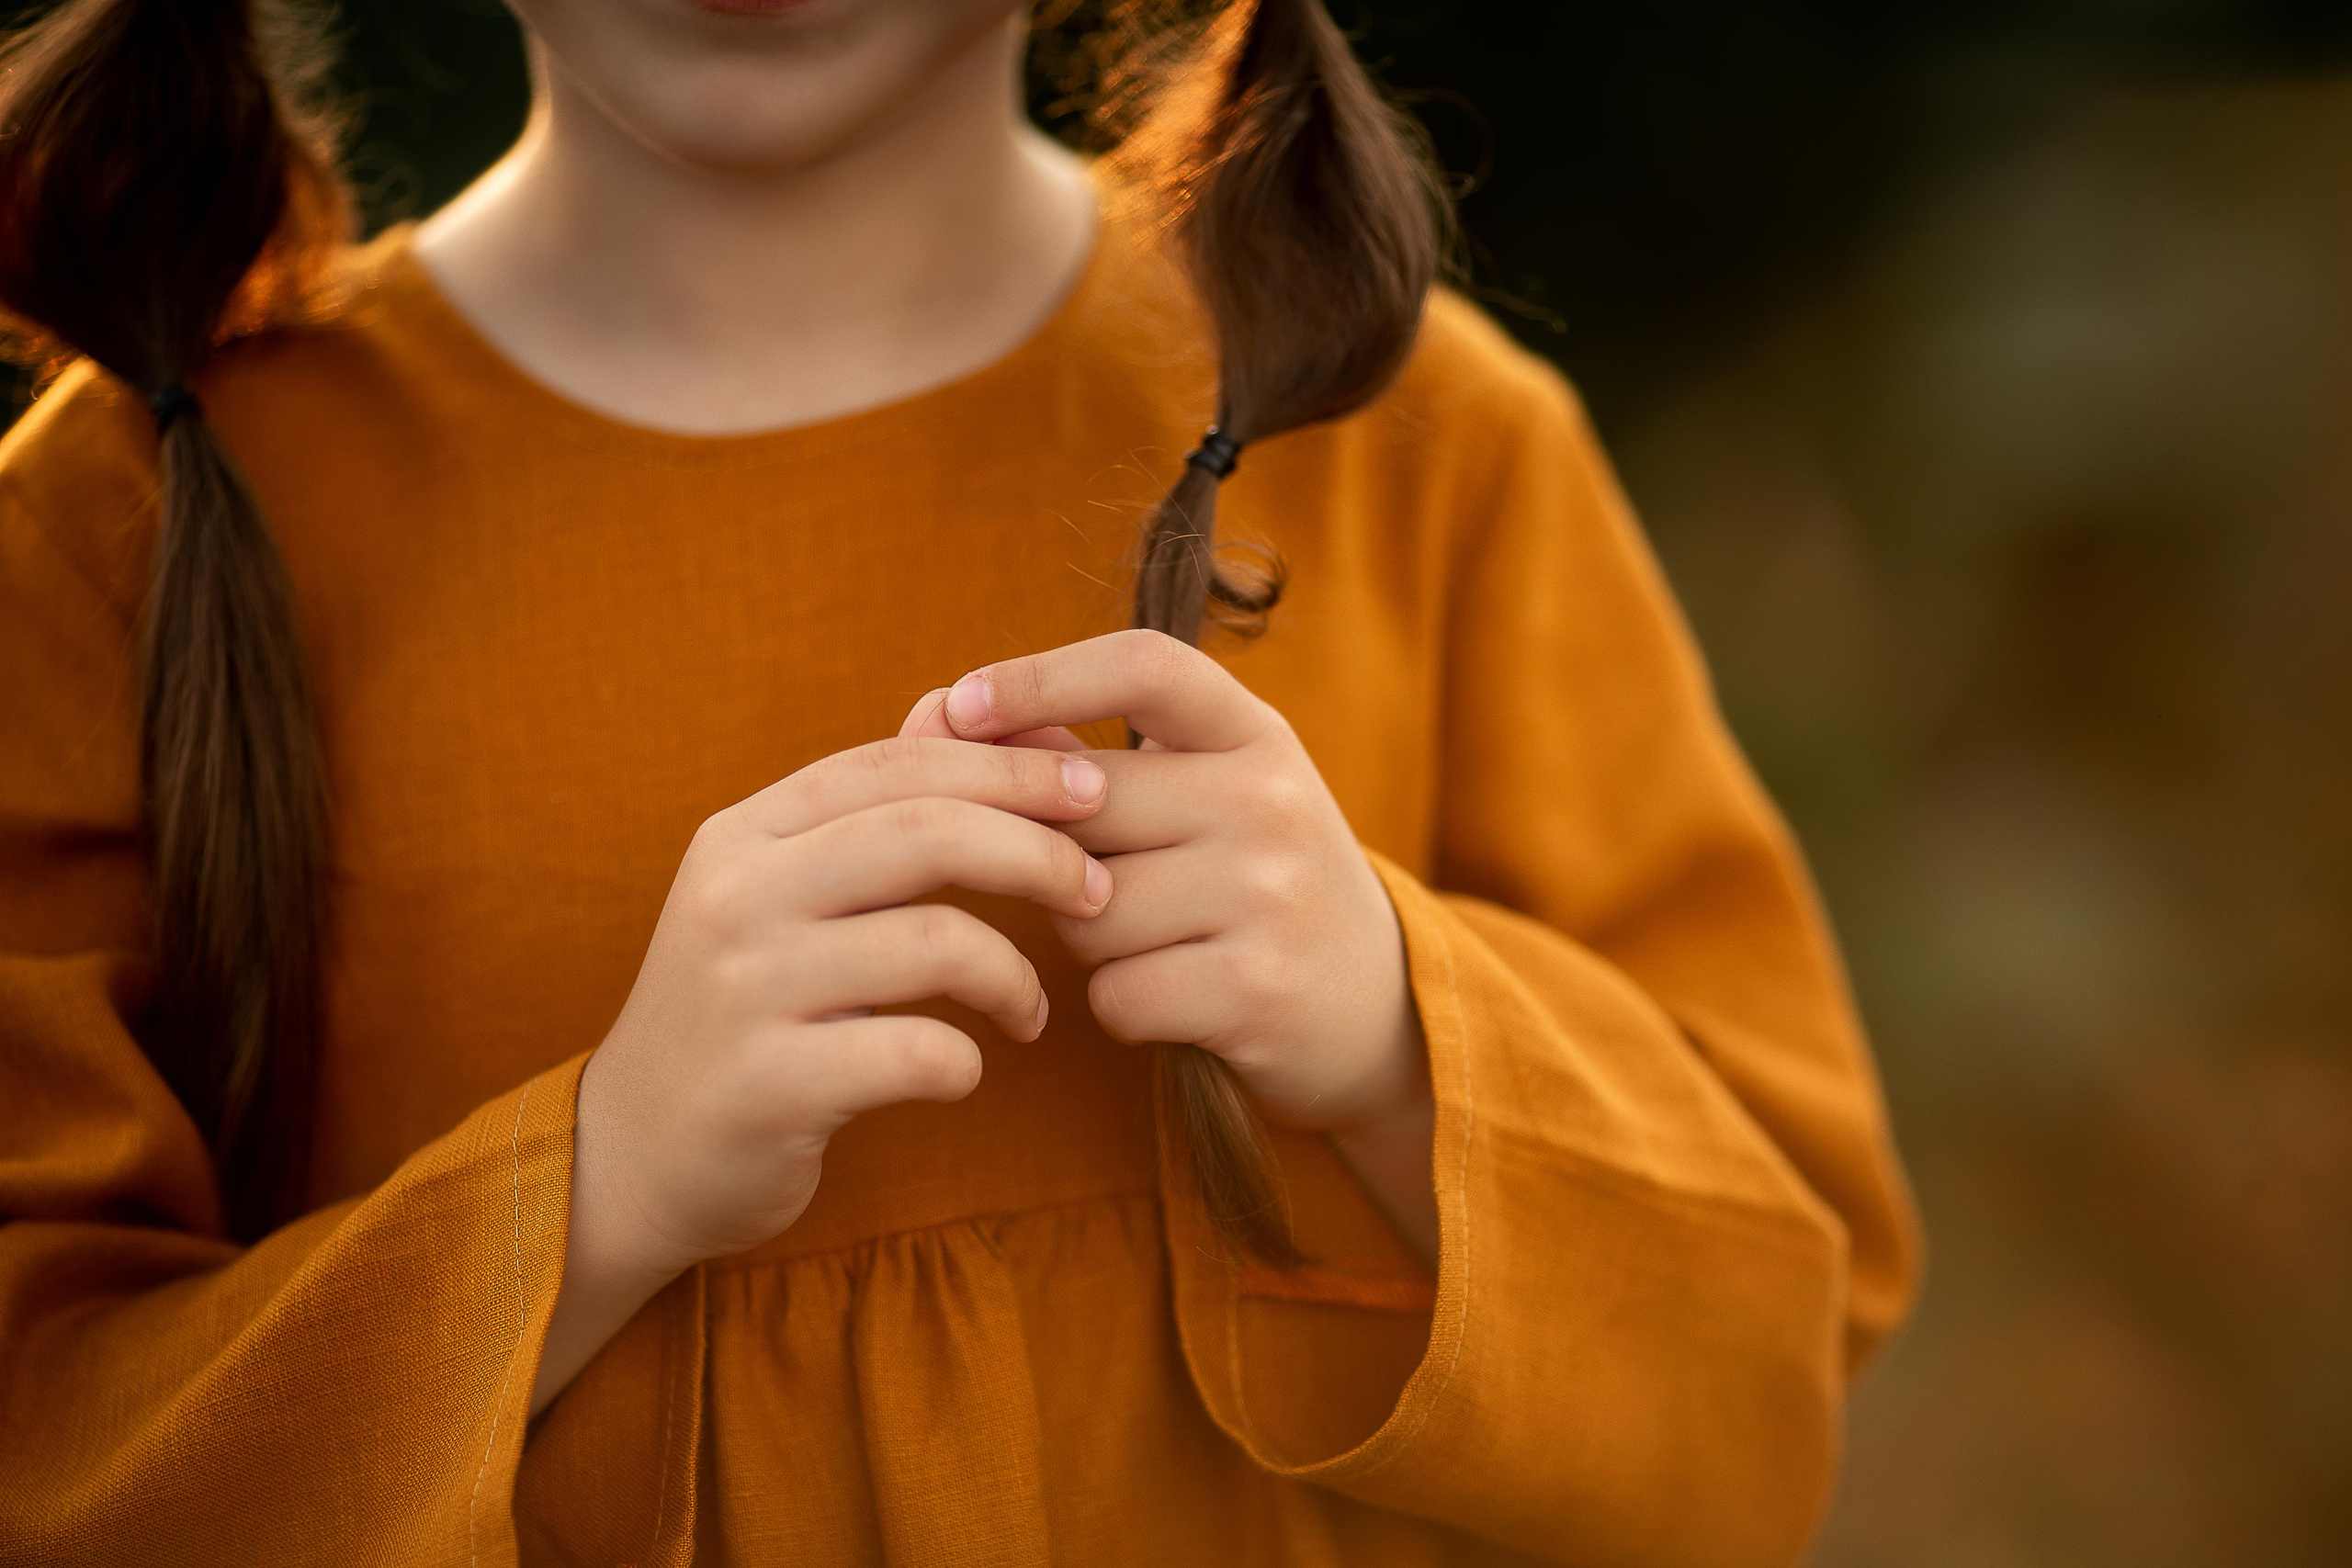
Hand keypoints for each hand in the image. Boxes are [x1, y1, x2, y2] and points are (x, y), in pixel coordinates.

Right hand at [535, 737, 1111, 1412]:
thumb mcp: (782, 893)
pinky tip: (967, 1069)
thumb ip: (868, 807)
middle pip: (924, 833)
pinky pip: (916, 1053)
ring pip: (935, 943)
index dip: (1008, 766)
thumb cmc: (745, 1009)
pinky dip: (968, 1061)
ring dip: (1015, 975)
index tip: (1092, 786)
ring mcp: (746, 990)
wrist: (634, 1153)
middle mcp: (736, 896)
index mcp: (746, 834)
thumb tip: (954, 706)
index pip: (897, 763)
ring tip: (1033, 1009)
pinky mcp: (767, 1087)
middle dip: (1036, 851)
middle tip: (1097, 890)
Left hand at [900, 630, 1426, 1139]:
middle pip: (1083, 805)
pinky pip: (1115, 993)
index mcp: (1254, 733)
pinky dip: (1121, 1004)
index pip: (1142, 666)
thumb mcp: (1198, 795)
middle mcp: (1270, 798)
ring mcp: (1269, 893)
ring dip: (1087, 938)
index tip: (960, 704)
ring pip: (1088, 910)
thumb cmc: (1249, 883)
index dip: (1040, 677)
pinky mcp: (1257, 988)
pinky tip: (1175, 996)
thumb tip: (934, 714)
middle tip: (1089, 880)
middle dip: (1050, 852)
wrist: (1380, 1005)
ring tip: (1154, 939)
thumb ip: (1076, 754)